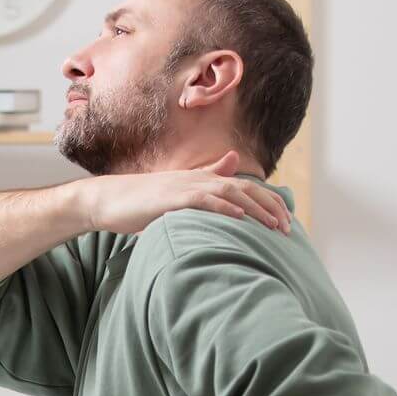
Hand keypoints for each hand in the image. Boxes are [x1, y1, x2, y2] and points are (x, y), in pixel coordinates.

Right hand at [79, 149, 291, 235]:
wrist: (109, 202)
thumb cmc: (141, 203)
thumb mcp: (176, 194)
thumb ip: (203, 181)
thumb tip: (229, 167)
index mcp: (202, 180)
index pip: (244, 188)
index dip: (267, 202)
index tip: (284, 222)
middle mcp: (199, 179)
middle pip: (244, 189)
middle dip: (269, 207)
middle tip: (287, 227)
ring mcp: (186, 187)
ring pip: (230, 193)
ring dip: (255, 209)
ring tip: (272, 225)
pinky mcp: (172, 198)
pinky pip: (203, 201)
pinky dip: (223, 208)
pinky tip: (239, 218)